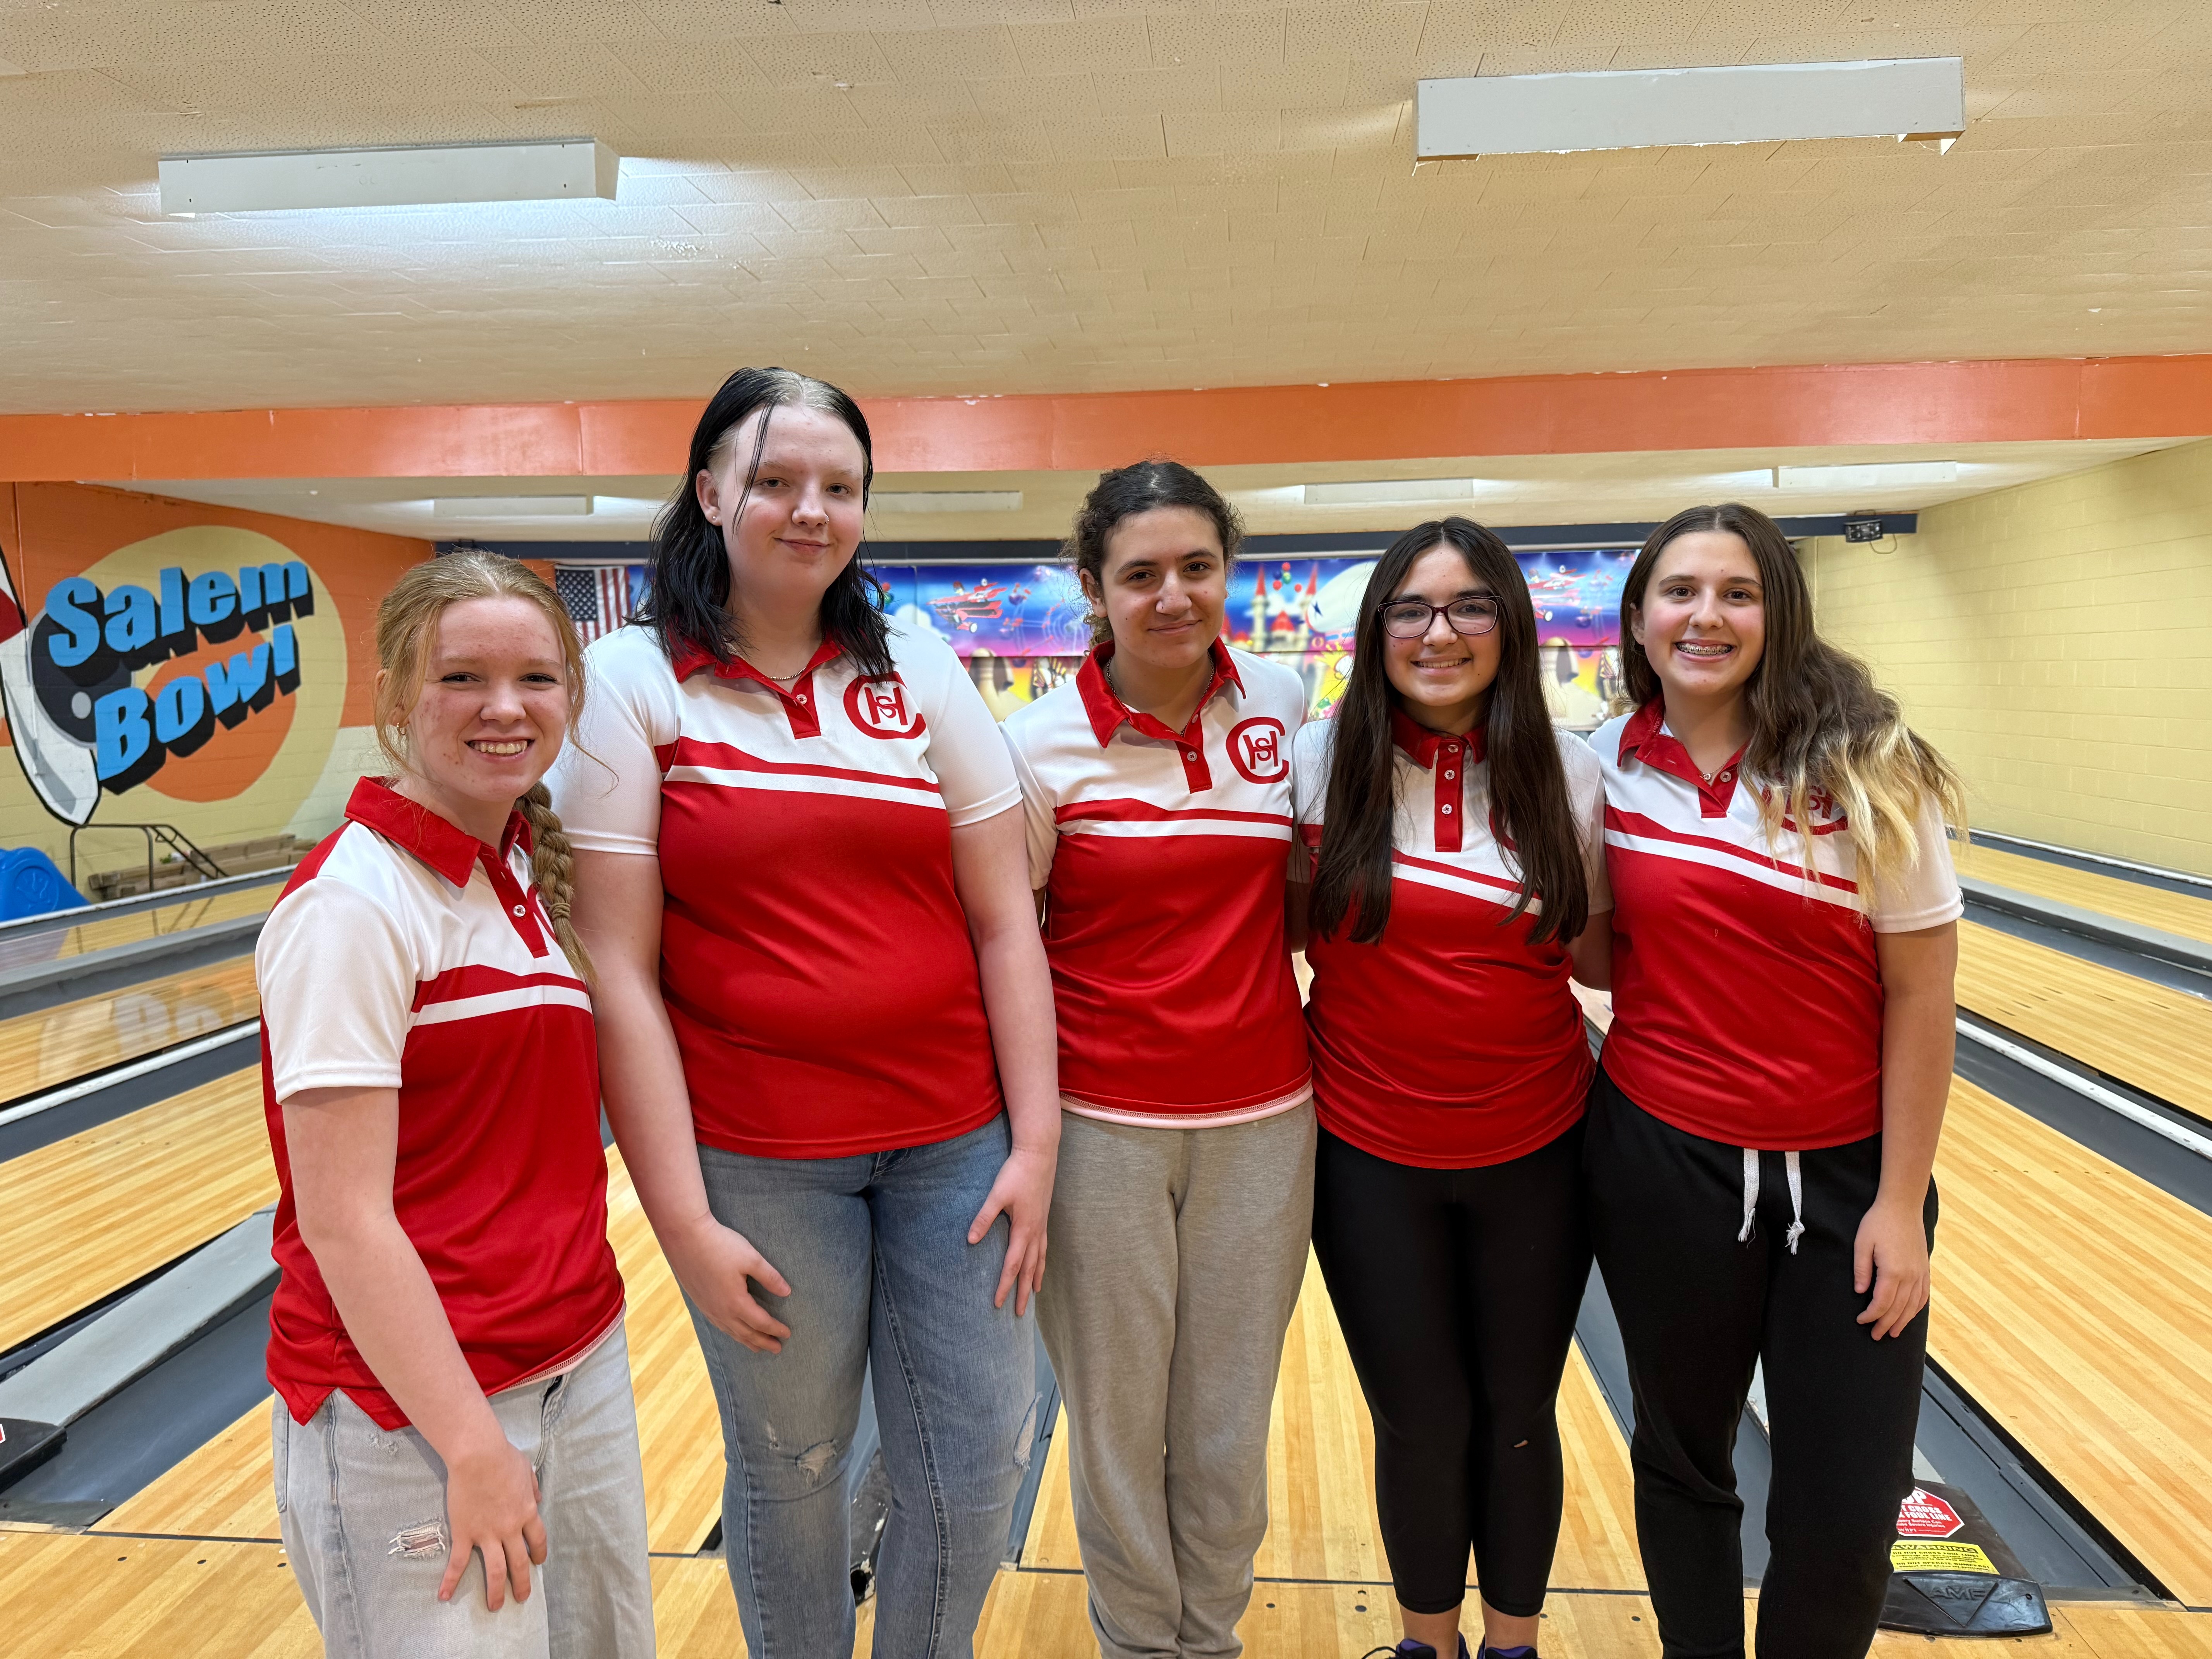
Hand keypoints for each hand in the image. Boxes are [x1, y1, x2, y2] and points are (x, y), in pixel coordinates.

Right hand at [439, 1431, 545, 1609]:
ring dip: (496, 1591)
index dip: (539, 1554)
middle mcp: (510, 1528)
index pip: (538, 1540)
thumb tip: (538, 1498)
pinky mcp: (465, 1533)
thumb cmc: (502, 1458)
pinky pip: (458, 1563)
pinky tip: (445, 1596)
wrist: (478, 1455)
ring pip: (496, 1570)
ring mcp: (487, 1533)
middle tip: (522, 1597)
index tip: (538, 1563)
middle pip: (520, 1563)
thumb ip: (533, 1486)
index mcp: (527, 1512)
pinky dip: (450, 1581)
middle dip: (522, 1583)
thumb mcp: (527, 1469)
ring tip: (496, 1606)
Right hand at [664, 1214, 792, 1354]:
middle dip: (763, 1342)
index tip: (787, 1334)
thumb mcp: (751, 1258)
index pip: (761, 1322)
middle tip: (777, 1349)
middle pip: (746, 1333)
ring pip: (730, 1332)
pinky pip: (719, 1324)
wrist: (685, 1237)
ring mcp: (708, 1308)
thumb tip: (787, 1292)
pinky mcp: (699, 1301)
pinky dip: (731, 1332)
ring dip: (746, 1340)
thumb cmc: (720, 1245)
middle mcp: (720, 1311)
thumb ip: (770, 1277)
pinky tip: (733, 1330)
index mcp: (736, 1302)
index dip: (775, 1329)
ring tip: (757, 1347)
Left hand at [969, 1146, 1054, 1316]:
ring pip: (1040, 1259)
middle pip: (1029, 1269)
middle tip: (1020, 1313)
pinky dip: (1042, 1260)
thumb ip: (983, 1218)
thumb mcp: (996, 1195)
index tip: (997, 1304)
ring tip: (1034, 1293)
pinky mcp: (1044, 1216)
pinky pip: (1044, 1246)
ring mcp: (1042, 1224)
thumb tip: (970, 1241)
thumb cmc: (1016, 1173)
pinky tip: (1040, 1261)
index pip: (1012, 1265)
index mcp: (1023, 1229)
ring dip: (1036, 1278)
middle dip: (1023, 1292)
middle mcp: (1035, 1231)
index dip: (1004, 1286)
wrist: (1039, 1154)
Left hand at [1854, 1195, 1931, 1340]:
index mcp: (1892, 1271)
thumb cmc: (1878, 1222)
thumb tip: (1860, 1292)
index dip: (1871, 1315)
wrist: (1902, 1207)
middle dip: (1885, 1324)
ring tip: (1893, 1333)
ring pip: (1913, 1305)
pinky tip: (1911, 1314)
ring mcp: (1920, 1273)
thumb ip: (1861, 1269)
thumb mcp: (1862, 1243)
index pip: (1882, 1303)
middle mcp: (1910, 1276)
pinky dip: (1917, 1308)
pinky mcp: (1925, 1268)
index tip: (1861, 1321)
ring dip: (1903, 1321)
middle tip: (1876, 1336)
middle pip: (1898, 1309)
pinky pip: (1923, 1294)